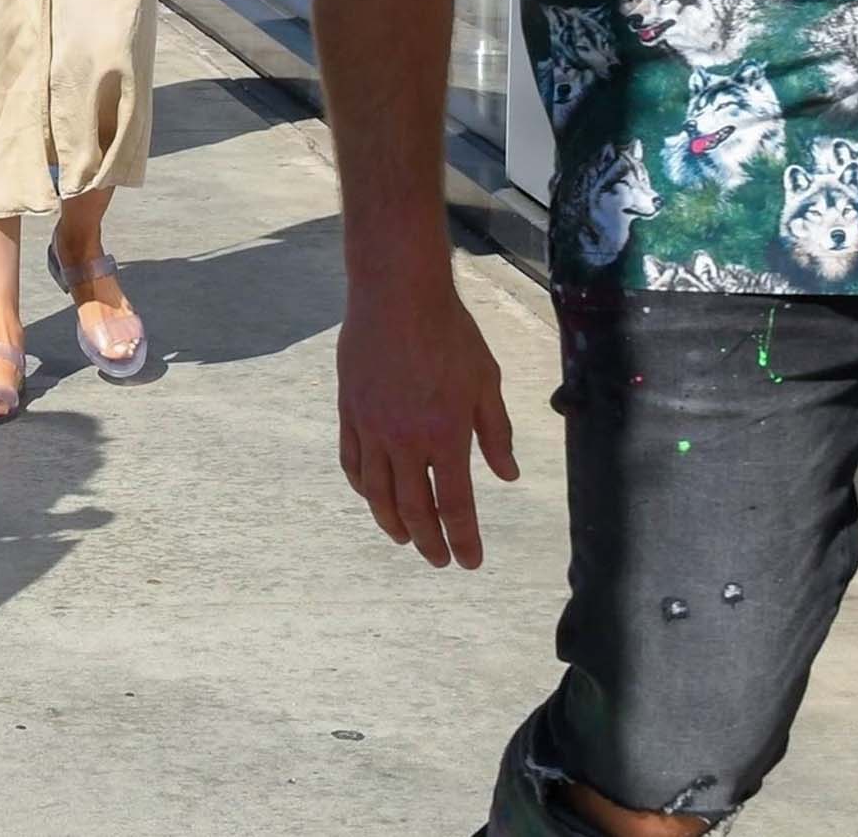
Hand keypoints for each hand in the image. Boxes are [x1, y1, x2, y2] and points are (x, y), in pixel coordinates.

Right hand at [336, 271, 518, 569]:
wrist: (396, 295)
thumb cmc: (449, 333)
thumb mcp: (485, 382)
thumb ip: (496, 432)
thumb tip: (507, 475)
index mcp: (446, 435)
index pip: (455, 505)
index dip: (463, 539)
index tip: (470, 561)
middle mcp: (405, 440)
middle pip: (414, 508)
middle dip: (429, 541)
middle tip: (439, 560)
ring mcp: (372, 428)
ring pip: (377, 493)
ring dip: (392, 523)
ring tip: (405, 539)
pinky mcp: (349, 412)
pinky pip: (352, 463)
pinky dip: (362, 488)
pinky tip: (372, 497)